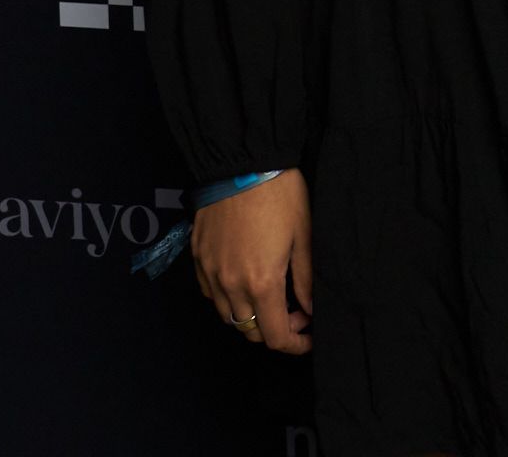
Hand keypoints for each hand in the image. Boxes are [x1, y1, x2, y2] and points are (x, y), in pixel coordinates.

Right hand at [192, 170, 313, 354]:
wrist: (243, 164)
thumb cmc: (280, 196)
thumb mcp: (303, 237)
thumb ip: (305, 281)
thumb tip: (310, 311)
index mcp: (261, 283)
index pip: (274, 336)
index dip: (295, 344)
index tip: (308, 337)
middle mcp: (229, 285)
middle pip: (249, 331)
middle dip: (274, 329)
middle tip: (295, 312)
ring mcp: (209, 272)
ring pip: (227, 315)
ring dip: (250, 315)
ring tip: (272, 296)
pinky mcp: (198, 258)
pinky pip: (210, 293)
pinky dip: (228, 298)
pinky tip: (246, 282)